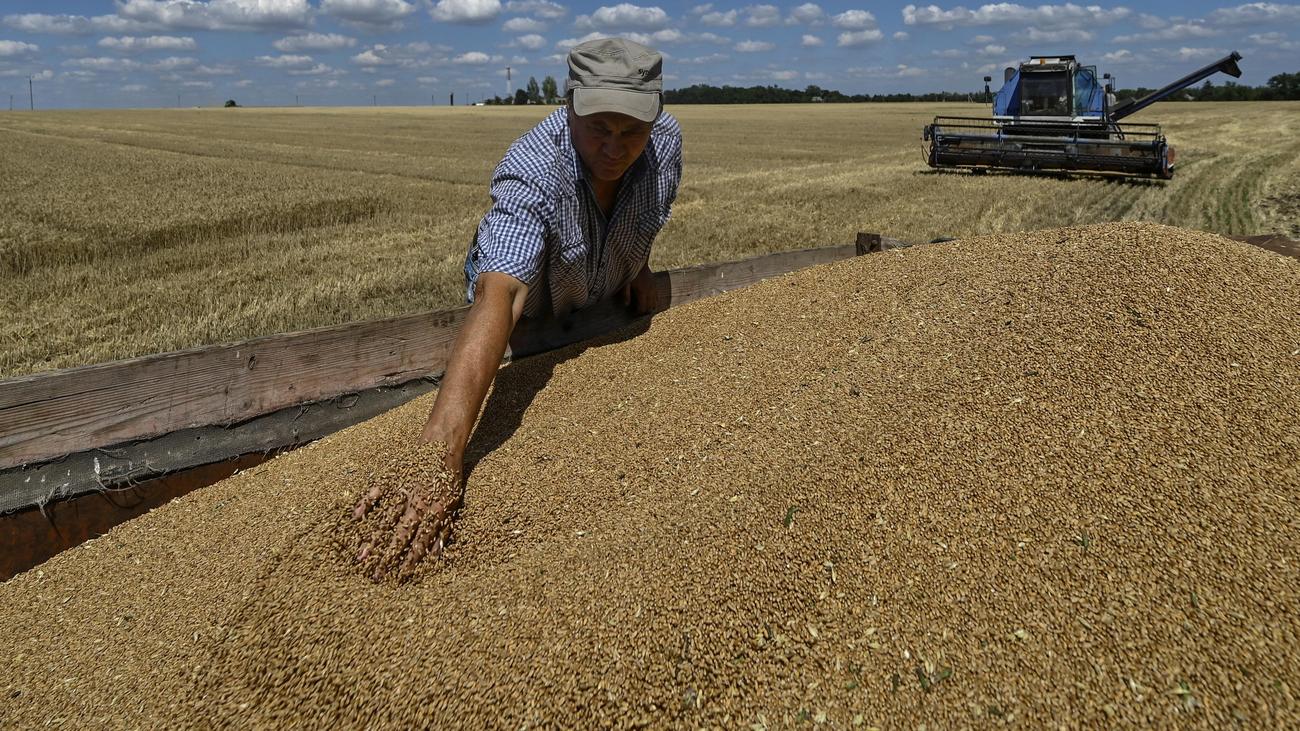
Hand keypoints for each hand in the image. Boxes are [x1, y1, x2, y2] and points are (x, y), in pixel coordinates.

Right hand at [352, 444, 462, 581]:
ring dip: (373, 540)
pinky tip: (356, 518)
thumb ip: (444, 528)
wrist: (441, 445)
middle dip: (387, 558)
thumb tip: (437, 554)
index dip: (411, 561)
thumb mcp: (453, 503)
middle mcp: (416, 505)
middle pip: (400, 536)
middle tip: (375, 576)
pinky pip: (376, 493)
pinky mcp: (391, 478)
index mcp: (434, 512)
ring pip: (385, 520)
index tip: (400, 577)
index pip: (421, 542)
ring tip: (361, 557)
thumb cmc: (449, 477)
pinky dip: (365, 504)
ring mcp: (401, 492)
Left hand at [620, 263, 657, 314]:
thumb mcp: (625, 283)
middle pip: (650, 307)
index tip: (634, 314)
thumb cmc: (631, 272)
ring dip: (650, 307)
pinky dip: (654, 302)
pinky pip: (656, 296)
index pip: (643, 307)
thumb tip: (626, 305)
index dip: (638, 313)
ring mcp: (654, 288)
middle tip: (638, 314)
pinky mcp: (655, 285)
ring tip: (644, 310)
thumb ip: (626, 294)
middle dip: (644, 312)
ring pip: (655, 303)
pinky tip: (650, 303)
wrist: (639, 261)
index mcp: (642, 292)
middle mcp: (650, 291)